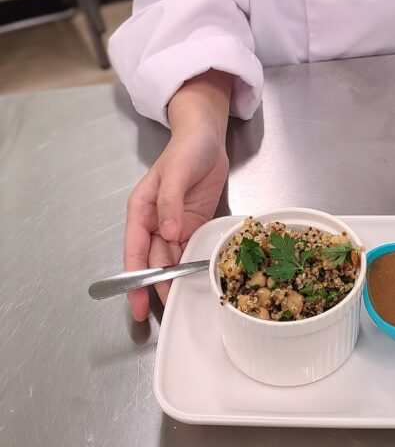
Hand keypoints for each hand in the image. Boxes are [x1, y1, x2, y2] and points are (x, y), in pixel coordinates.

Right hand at [124, 127, 228, 320]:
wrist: (208, 137)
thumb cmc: (186, 149)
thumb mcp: (175, 172)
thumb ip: (169, 202)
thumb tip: (167, 233)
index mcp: (142, 210)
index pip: (135, 251)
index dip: (135, 279)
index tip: (138, 303)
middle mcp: (156, 222)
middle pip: (155, 261)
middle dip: (160, 285)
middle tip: (171, 309)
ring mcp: (175, 225)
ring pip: (172, 259)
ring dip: (178, 279)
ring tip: (187, 300)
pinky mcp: (194, 223)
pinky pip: (191, 248)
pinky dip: (194, 264)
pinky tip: (200, 279)